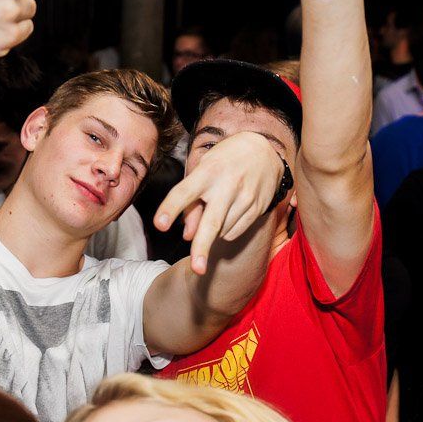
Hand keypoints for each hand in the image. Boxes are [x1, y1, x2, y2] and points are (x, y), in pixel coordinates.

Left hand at [154, 132, 283, 274]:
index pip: (184, 192)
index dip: (170, 209)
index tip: (159, 225)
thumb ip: (192, 203)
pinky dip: (226, 232)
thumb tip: (188, 236)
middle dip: (202, 248)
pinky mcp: (258, 208)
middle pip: (211, 222)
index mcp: (208, 172)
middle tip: (197, 270)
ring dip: (212, 233)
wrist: (263, 151)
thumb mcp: (203, 172)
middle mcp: (227, 186)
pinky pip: (235, 232)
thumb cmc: (224, 161)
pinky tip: (227, 215)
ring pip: (222, 231)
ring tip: (216, 210)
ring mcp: (245, 198)